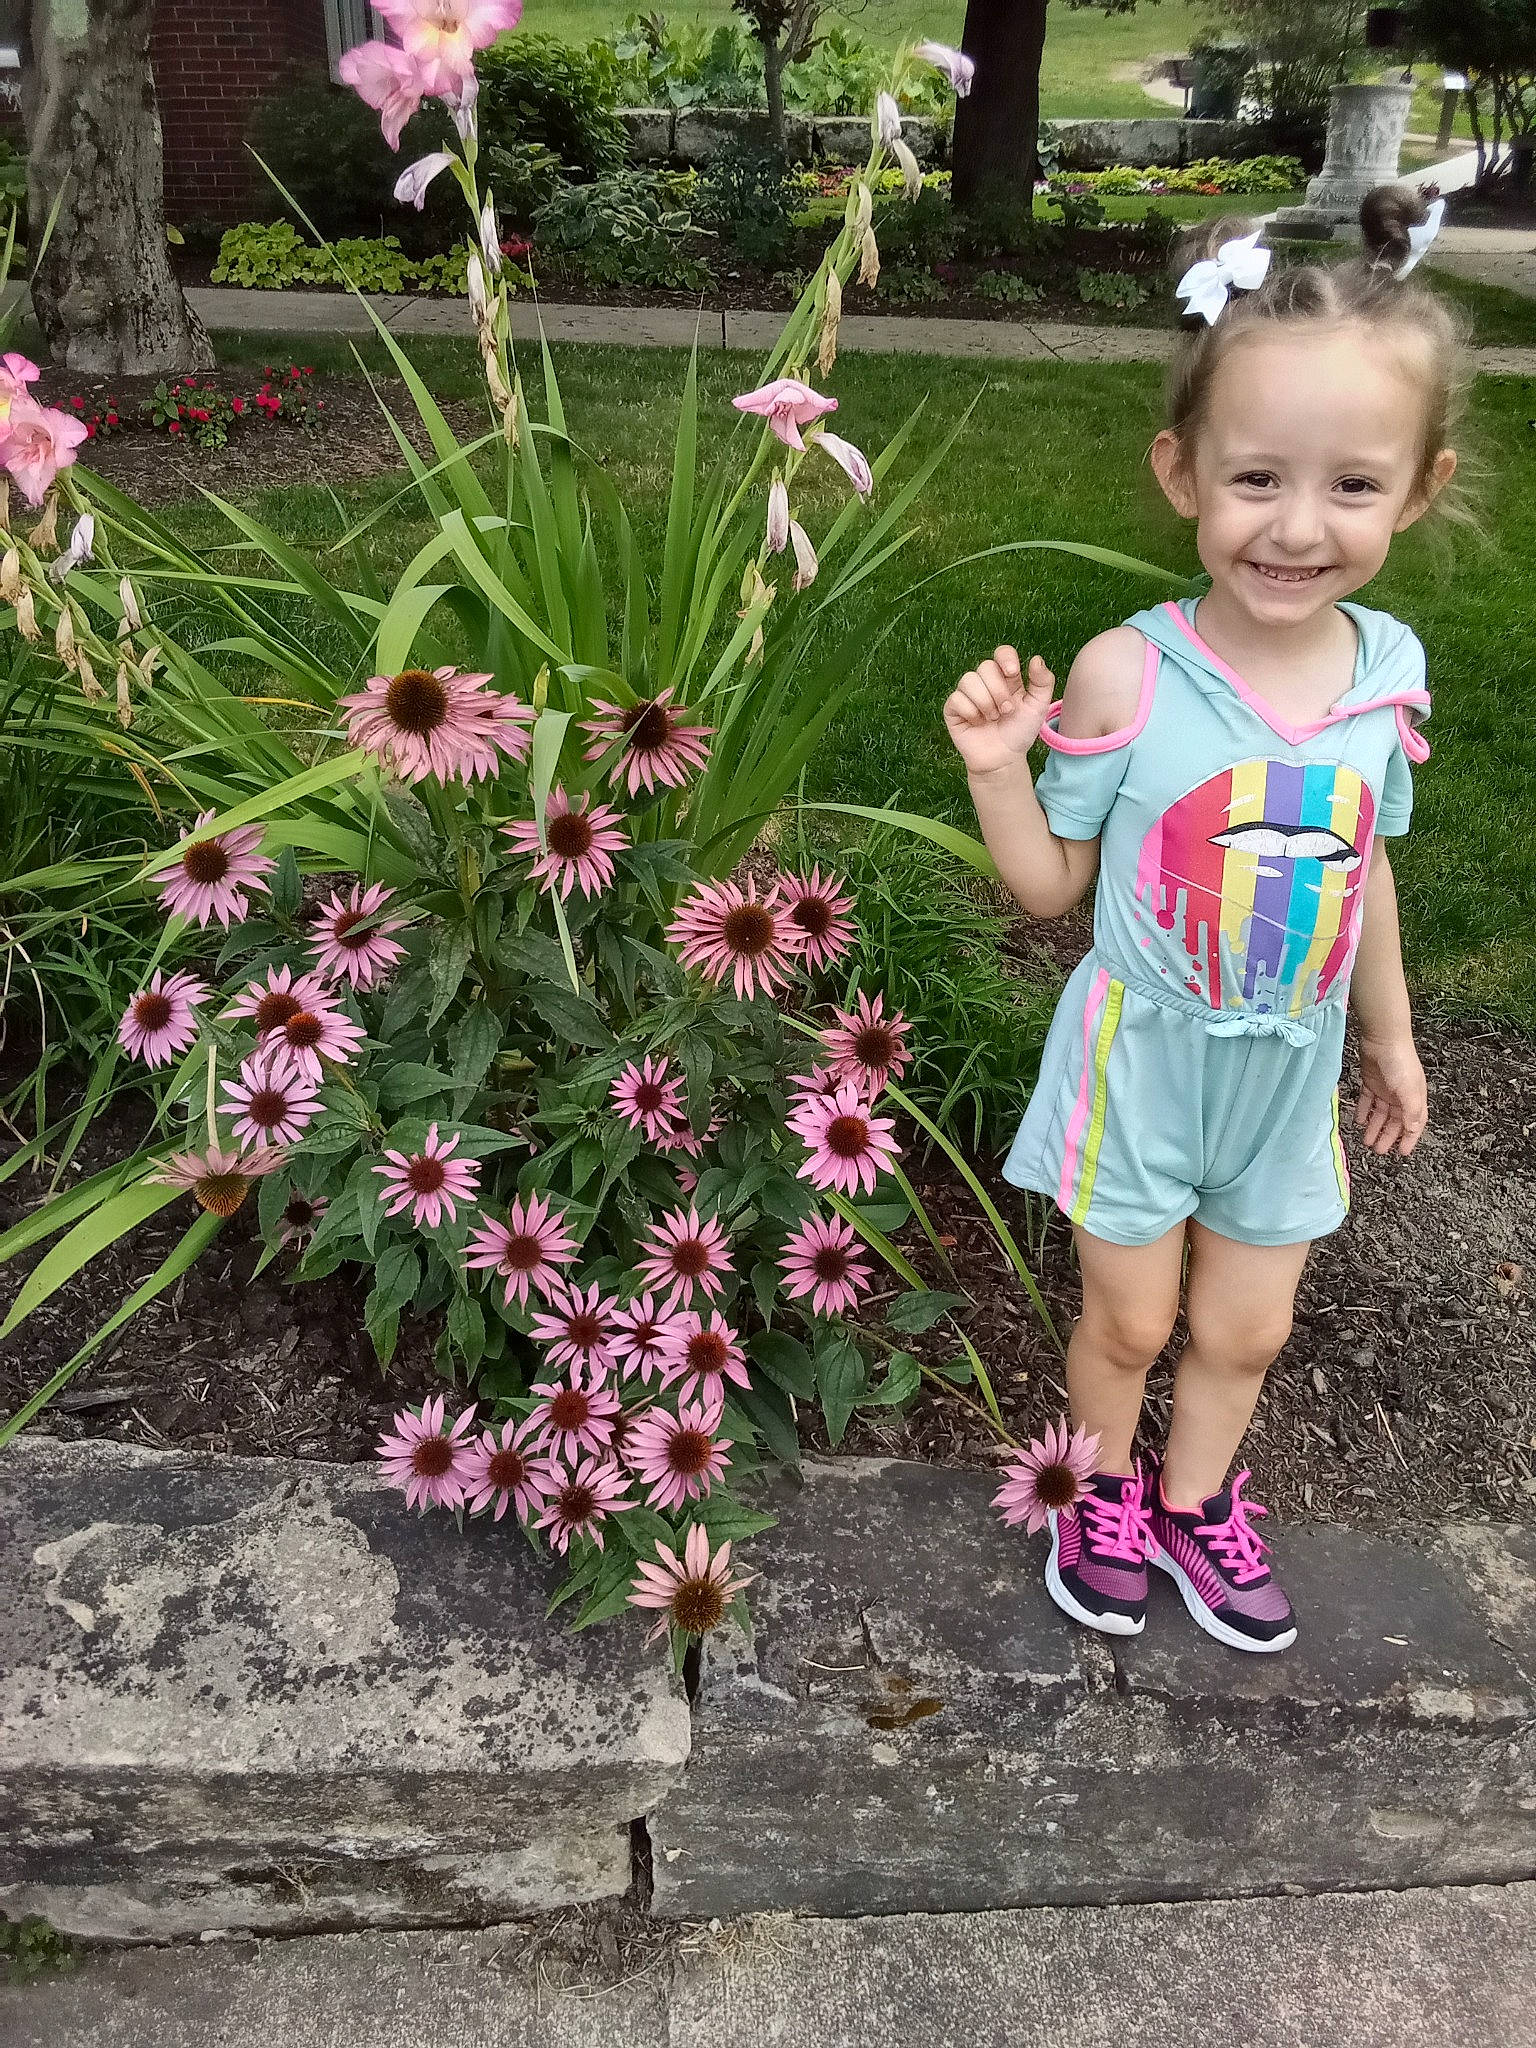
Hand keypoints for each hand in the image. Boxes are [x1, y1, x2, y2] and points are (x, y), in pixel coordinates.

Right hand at [943, 647, 1056, 778]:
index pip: (1002, 653)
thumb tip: (1035, 658)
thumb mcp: (1038, 707)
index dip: (1005, 658)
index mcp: (1006, 678)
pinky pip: (956, 698)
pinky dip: (970, 712)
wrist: (1003, 759)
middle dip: (998, 690)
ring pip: (968, 680)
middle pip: (985, 666)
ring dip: (985, 702)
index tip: (1012, 672)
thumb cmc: (1020, 732)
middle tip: (1007, 711)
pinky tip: (977, 723)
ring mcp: (967, 694)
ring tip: (993, 718)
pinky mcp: (953, 708)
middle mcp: (985, 682)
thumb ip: (1043, 682)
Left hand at [1355, 1036, 1427, 1155]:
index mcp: (1414, 1098)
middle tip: (1378, 1150)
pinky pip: (1367, 1101)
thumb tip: (1413, 1130)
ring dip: (1374, 1127)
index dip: (1409, 1139)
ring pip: (1380, 1114)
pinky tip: (1358, 1121)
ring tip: (1366, 1141)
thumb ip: (1412, 1112)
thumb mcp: (1409, 1091)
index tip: (1402, 1153)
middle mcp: (1401, 1095)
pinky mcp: (1371, 1081)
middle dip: (1387, 1136)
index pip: (1414, 1124)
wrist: (1383, 1038)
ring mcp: (1385, 1088)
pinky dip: (1363, 1111)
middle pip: (1395, 1121)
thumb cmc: (1400, 1062)